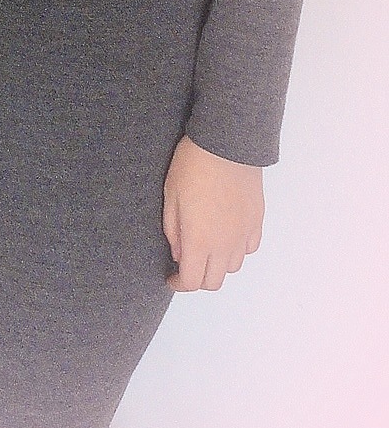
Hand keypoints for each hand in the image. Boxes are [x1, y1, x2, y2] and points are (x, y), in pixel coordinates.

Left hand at [162, 134, 263, 291]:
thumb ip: (173, 230)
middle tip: (187, 264)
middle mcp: (224, 245)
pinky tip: (227, 235)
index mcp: (199, 240)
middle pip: (214, 281)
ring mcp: (243, 234)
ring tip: (206, 246)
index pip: (192, 281)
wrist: (226, 143)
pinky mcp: (257, 221)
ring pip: (233, 267)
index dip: (179, 284)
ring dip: (218, 264)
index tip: (171, 278)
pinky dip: (237, 250)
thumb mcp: (171, 195)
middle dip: (197, 279)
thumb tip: (179, 254)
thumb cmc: (192, 165)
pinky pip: (249, 248)